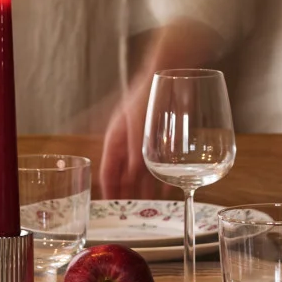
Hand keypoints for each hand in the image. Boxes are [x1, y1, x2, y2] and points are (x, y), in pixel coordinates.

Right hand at [99, 18, 221, 196]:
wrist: (172, 68)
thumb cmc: (149, 95)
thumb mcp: (139, 128)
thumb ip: (138, 155)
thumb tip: (137, 181)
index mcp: (115, 137)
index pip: (108, 172)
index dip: (110, 191)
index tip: (115, 209)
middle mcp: (128, 140)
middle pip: (125, 174)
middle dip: (130, 193)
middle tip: (137, 213)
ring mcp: (146, 137)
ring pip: (143, 169)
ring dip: (148, 186)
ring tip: (154, 204)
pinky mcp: (164, 135)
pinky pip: (160, 161)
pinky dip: (163, 174)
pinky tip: (171, 186)